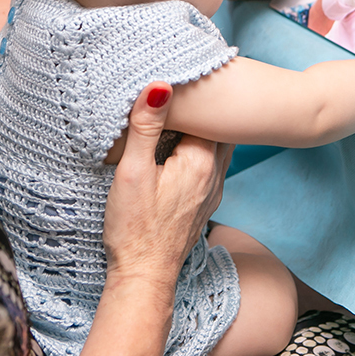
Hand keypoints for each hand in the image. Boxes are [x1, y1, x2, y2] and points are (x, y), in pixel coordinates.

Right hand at [104, 83, 233, 279]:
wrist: (144, 277)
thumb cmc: (134, 227)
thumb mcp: (133, 171)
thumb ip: (146, 126)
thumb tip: (160, 85)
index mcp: (201, 162)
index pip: (211, 114)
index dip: (198, 94)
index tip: (183, 78)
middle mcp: (214, 175)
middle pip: (221, 130)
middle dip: (208, 110)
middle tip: (189, 87)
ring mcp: (212, 191)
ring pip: (218, 148)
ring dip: (207, 130)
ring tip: (190, 111)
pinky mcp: (203, 204)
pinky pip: (212, 166)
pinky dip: (203, 149)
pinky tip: (184, 147)